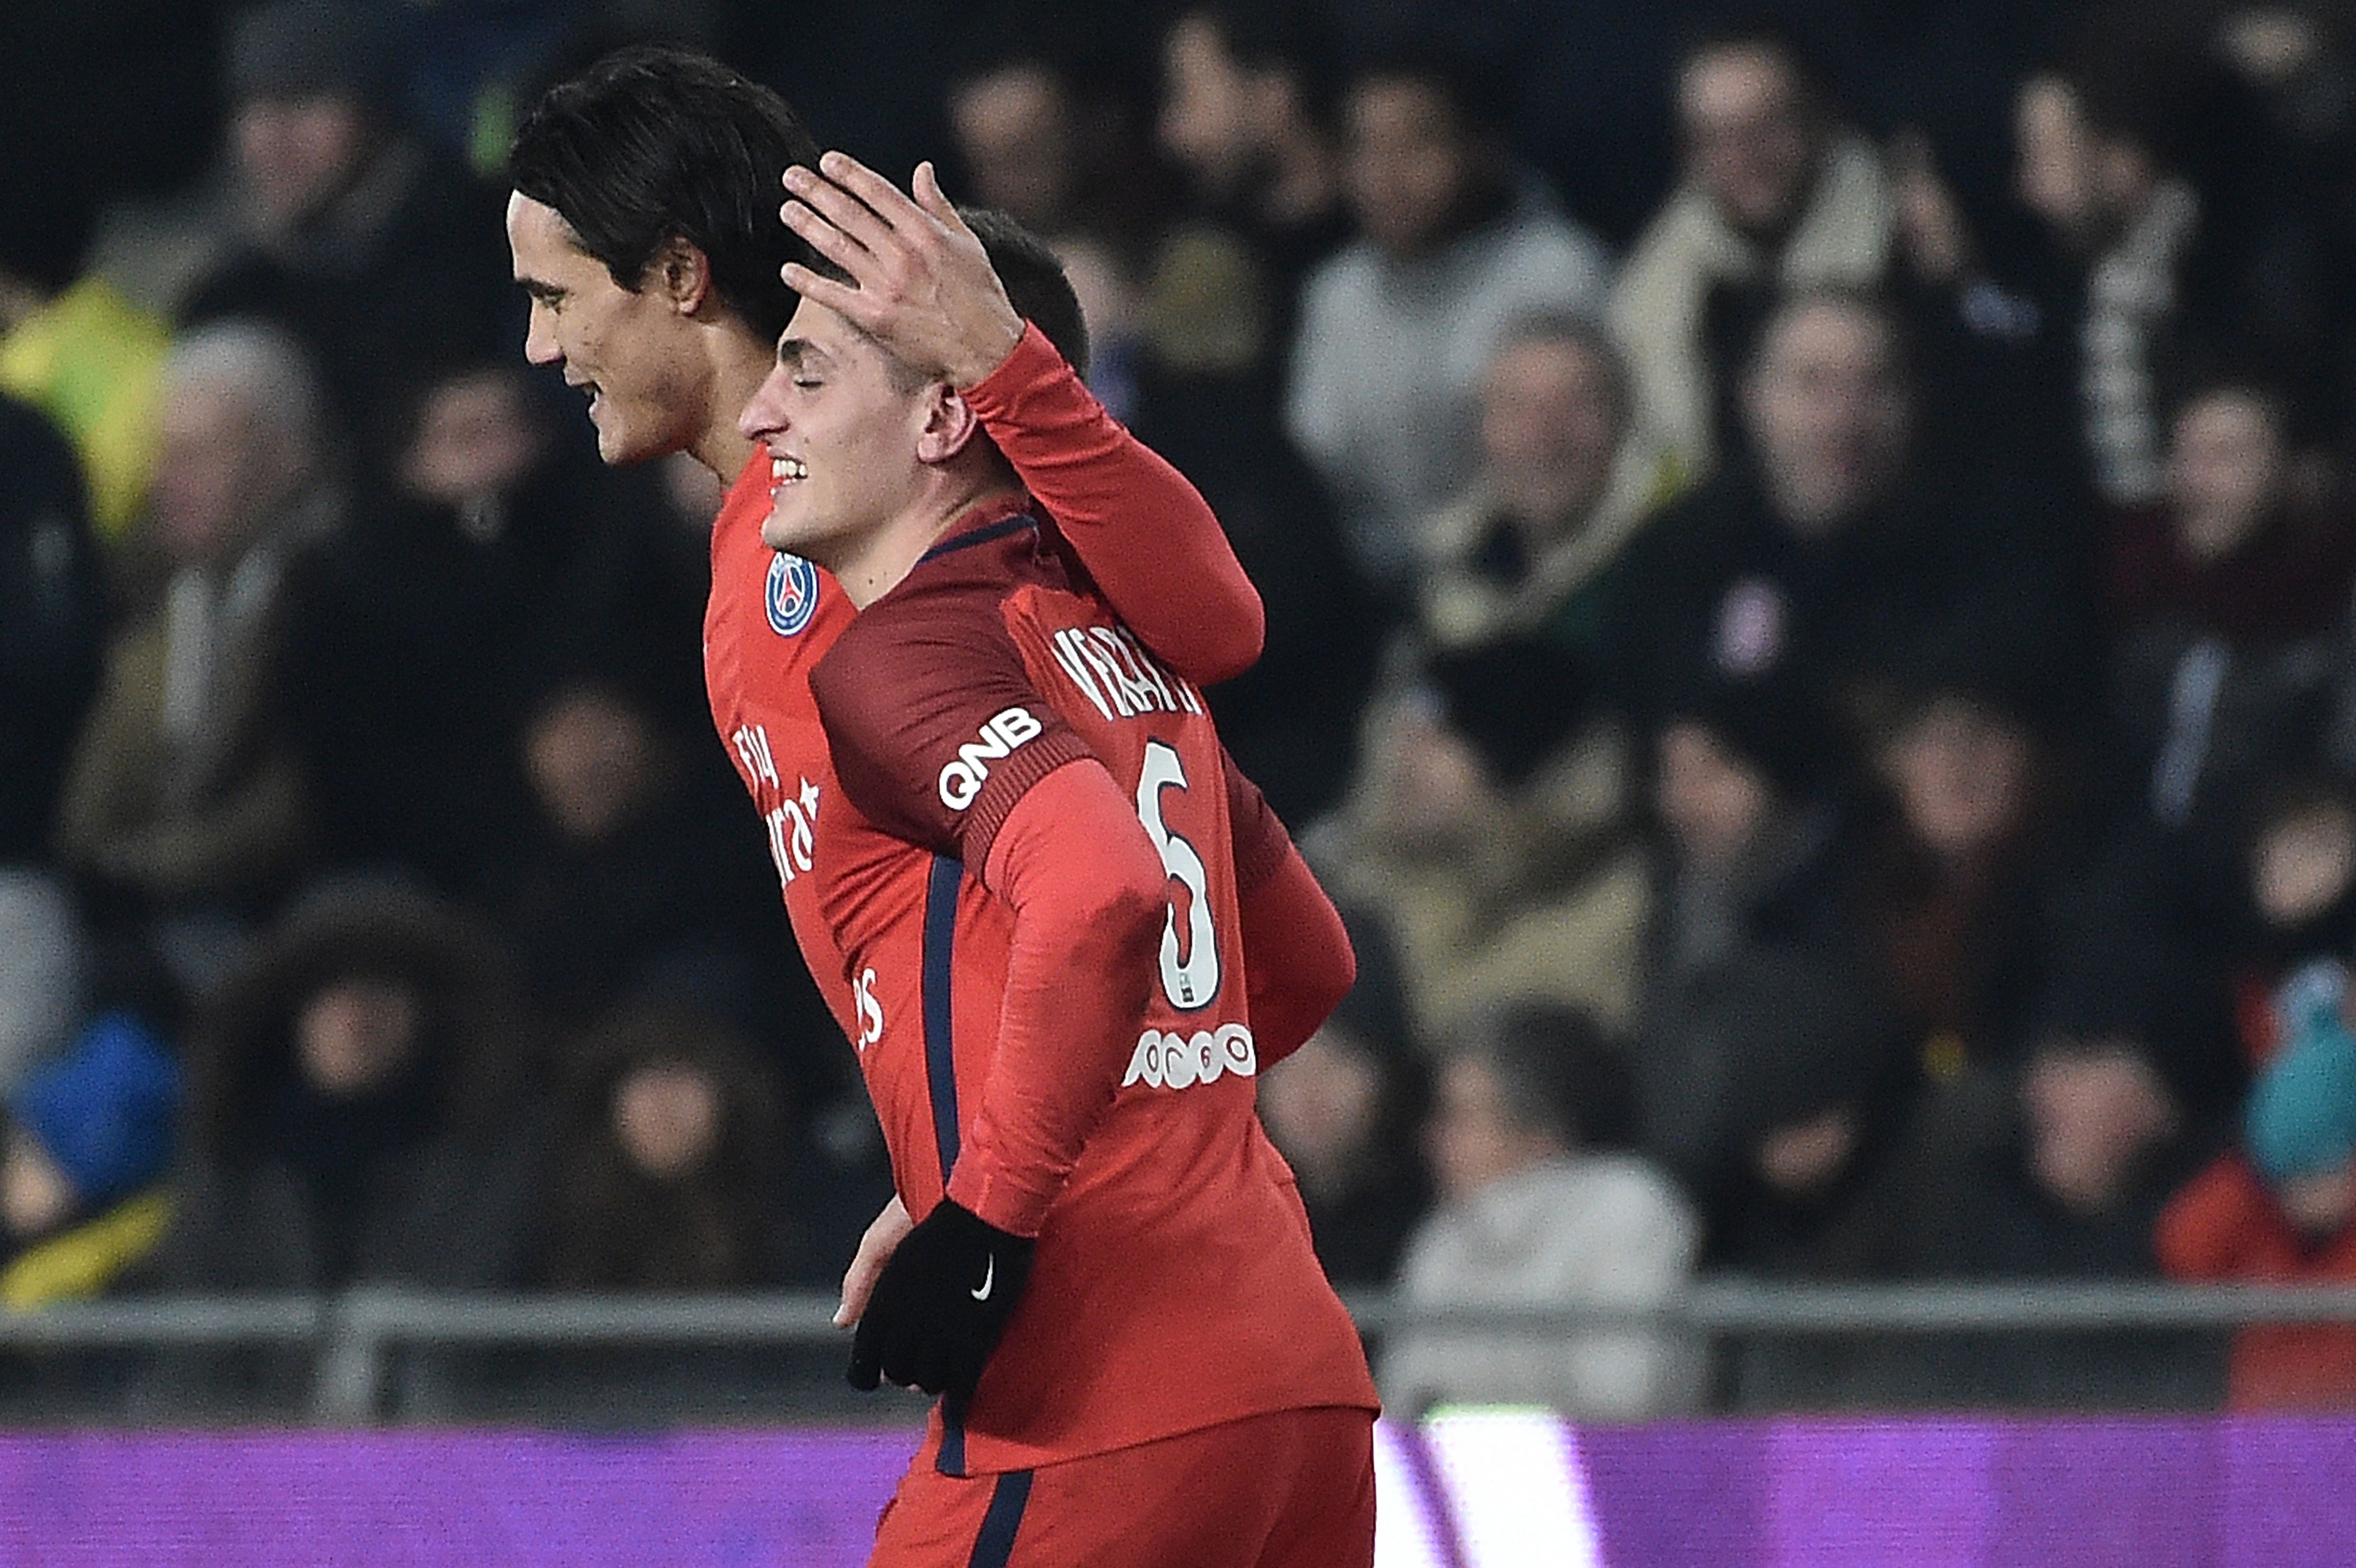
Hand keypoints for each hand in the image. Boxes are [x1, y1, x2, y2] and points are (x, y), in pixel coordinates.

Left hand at [779, 152, 1026, 388]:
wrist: (986, 348)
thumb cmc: (980, 295)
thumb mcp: (966, 243)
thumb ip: (938, 205)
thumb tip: (922, 170)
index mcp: (926, 233)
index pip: (878, 193)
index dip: (849, 174)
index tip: (827, 162)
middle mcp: (902, 255)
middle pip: (850, 214)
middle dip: (817, 192)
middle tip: (792, 178)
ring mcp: (886, 286)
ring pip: (837, 247)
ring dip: (807, 225)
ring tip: (788, 210)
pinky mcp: (875, 317)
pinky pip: (832, 295)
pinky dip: (807, 282)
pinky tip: (788, 271)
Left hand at [847, 1198, 1033, 1400]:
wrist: (986, 1210)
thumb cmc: (933, 1218)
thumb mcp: (884, 1241)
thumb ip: (858, 1282)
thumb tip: (840, 1322)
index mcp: (881, 1304)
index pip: (864, 1362)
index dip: (871, 1373)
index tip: (882, 1372)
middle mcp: (906, 1326)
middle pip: (898, 1374)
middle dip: (906, 1373)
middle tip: (919, 1364)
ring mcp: (940, 1336)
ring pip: (928, 1382)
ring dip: (933, 1381)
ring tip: (942, 1369)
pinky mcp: (973, 1340)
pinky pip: (960, 1383)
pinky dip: (958, 1392)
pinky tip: (961, 1388)